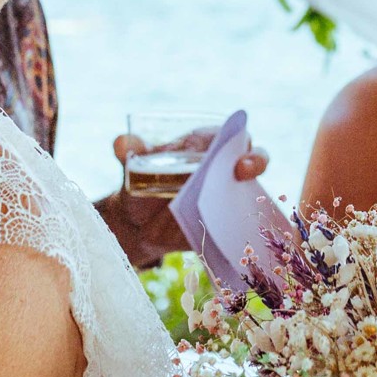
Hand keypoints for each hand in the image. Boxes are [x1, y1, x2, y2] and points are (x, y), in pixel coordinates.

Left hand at [101, 131, 269, 268]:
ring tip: (236, 209)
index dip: (240, 140)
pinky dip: (243, 231)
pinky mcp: (225, 224)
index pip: (232, 136)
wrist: (137, 223)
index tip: (236, 151)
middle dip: (255, 162)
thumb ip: (130, 151)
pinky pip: (241, 226)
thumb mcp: (133, 166)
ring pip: (252, 193)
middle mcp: (222, 168)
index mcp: (204, 146)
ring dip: (253, 199)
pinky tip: (235, 239)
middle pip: (252, 160)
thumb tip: (121, 143)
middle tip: (244, 171)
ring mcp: (226, 197)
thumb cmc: (140, 184)